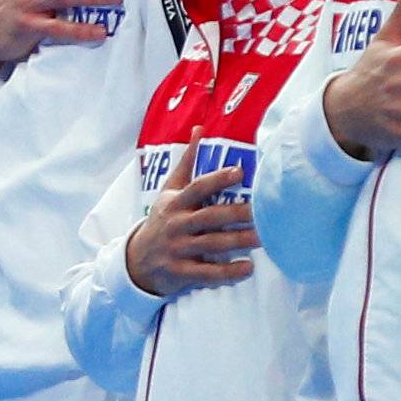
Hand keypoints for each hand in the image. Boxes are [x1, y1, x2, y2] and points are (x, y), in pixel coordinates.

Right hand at [125, 128, 258, 296]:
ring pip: (211, 244)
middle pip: (209, 217)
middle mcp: (176, 224)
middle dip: (236, 213)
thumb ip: (187, 162)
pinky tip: (247, 268)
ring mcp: (177, 249)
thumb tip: (200, 128)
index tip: (240, 171)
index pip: (197, 187)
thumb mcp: (169, 190)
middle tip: (262, 212)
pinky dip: (227, 272)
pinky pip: (207, 273)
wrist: (137, 259)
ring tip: (262, 238)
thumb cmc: (161, 218)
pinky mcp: (181, 272)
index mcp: (174, 202)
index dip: (217, 179)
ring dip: (238, 241)